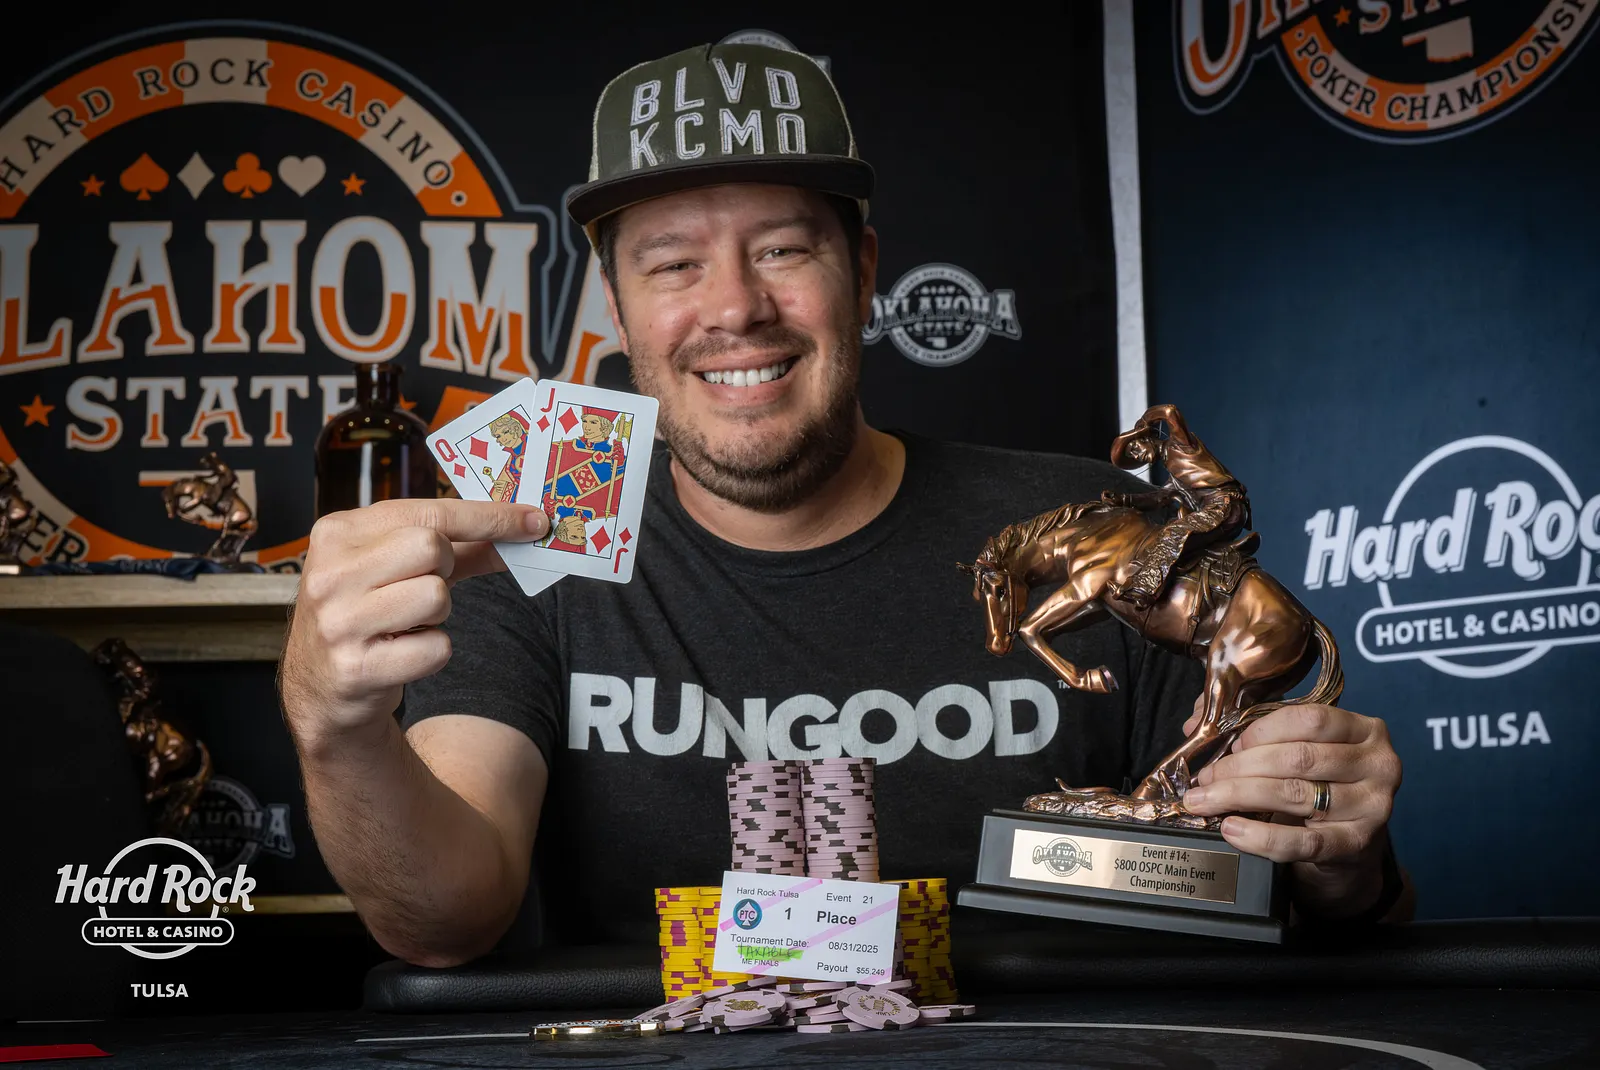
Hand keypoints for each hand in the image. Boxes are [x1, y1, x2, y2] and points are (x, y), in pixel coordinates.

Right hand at [280, 499, 547, 745]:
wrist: (321, 688)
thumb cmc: (369, 614)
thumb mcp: (401, 569)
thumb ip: (459, 547)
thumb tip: (522, 530)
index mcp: (338, 531)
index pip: (429, 510)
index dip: (489, 516)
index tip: (535, 521)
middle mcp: (329, 571)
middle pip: (431, 548)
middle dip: (443, 570)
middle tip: (420, 588)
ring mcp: (338, 620)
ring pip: (436, 596)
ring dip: (436, 614)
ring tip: (404, 623)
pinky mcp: (355, 667)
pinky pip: (436, 648)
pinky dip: (432, 653)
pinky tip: (402, 653)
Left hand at [1179, 703, 1401, 916]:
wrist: (1349, 850)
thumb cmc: (1317, 787)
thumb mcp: (1297, 751)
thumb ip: (1254, 730)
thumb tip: (1194, 723)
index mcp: (1365, 729)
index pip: (1311, 719)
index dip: (1264, 730)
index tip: (1231, 745)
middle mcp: (1379, 764)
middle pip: (1299, 758)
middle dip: (1241, 767)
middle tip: (1206, 779)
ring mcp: (1373, 806)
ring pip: (1296, 795)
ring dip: (1241, 796)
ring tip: (1206, 801)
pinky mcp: (1358, 845)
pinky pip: (1303, 841)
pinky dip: (1261, 836)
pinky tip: (1233, 830)